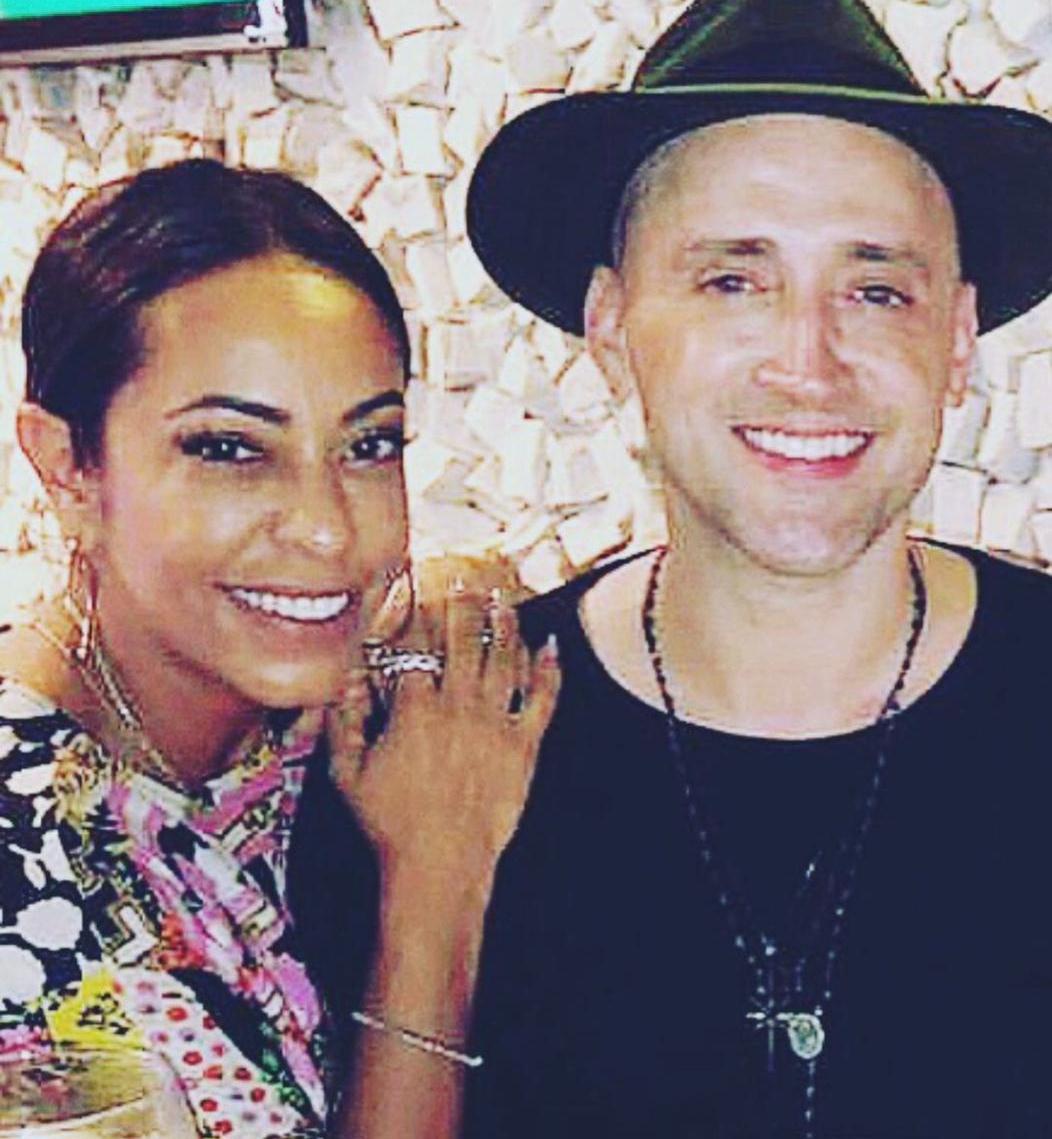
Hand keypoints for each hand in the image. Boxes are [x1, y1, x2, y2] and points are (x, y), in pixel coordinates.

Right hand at [327, 563, 559, 891]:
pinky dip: (548, 670)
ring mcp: (495, 723)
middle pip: (464, 639)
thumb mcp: (348, 774)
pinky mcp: (524, 746)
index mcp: (414, 709)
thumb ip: (343, 723)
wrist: (440, 864)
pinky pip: (542, 699)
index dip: (417, 617)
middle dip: (465, 603)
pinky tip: (551, 646)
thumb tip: (345, 683)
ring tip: (504, 600)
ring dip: (506, 624)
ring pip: (505, 659)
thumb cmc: (390, 823)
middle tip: (468, 579)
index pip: (416, 646)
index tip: (419, 593)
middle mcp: (457, 706)